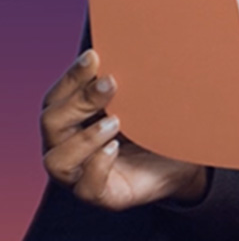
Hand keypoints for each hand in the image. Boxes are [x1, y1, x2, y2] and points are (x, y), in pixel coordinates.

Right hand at [41, 49, 208, 209]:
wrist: (186, 161)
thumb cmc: (158, 126)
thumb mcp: (143, 100)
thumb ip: (131, 80)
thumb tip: (134, 45)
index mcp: (73, 119)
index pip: (58, 96)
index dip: (72, 76)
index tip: (95, 56)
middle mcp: (69, 145)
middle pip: (51, 122)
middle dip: (80, 100)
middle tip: (111, 84)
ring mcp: (80, 173)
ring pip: (57, 159)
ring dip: (85, 138)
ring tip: (116, 122)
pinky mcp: (101, 195)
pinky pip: (85, 187)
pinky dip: (97, 166)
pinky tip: (115, 149)